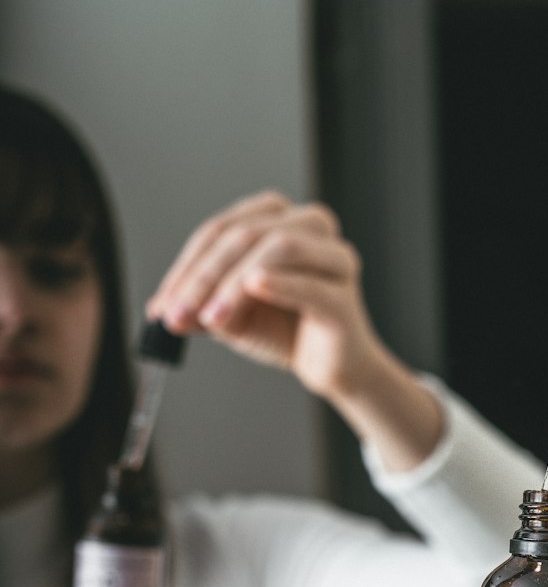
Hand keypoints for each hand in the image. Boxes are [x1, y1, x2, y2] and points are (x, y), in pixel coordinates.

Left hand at [147, 193, 443, 468]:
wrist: (332, 367)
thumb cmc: (287, 331)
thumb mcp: (231, 316)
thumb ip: (200, 306)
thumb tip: (163, 310)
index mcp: (277, 219)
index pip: (220, 230)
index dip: (187, 266)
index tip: (162, 304)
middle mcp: (309, 226)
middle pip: (246, 234)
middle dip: (205, 276)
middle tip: (179, 312)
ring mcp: (332, 257)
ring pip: (279, 246)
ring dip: (235, 282)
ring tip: (212, 316)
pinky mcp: (345, 295)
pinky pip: (310, 283)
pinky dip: (278, 284)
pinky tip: (254, 288)